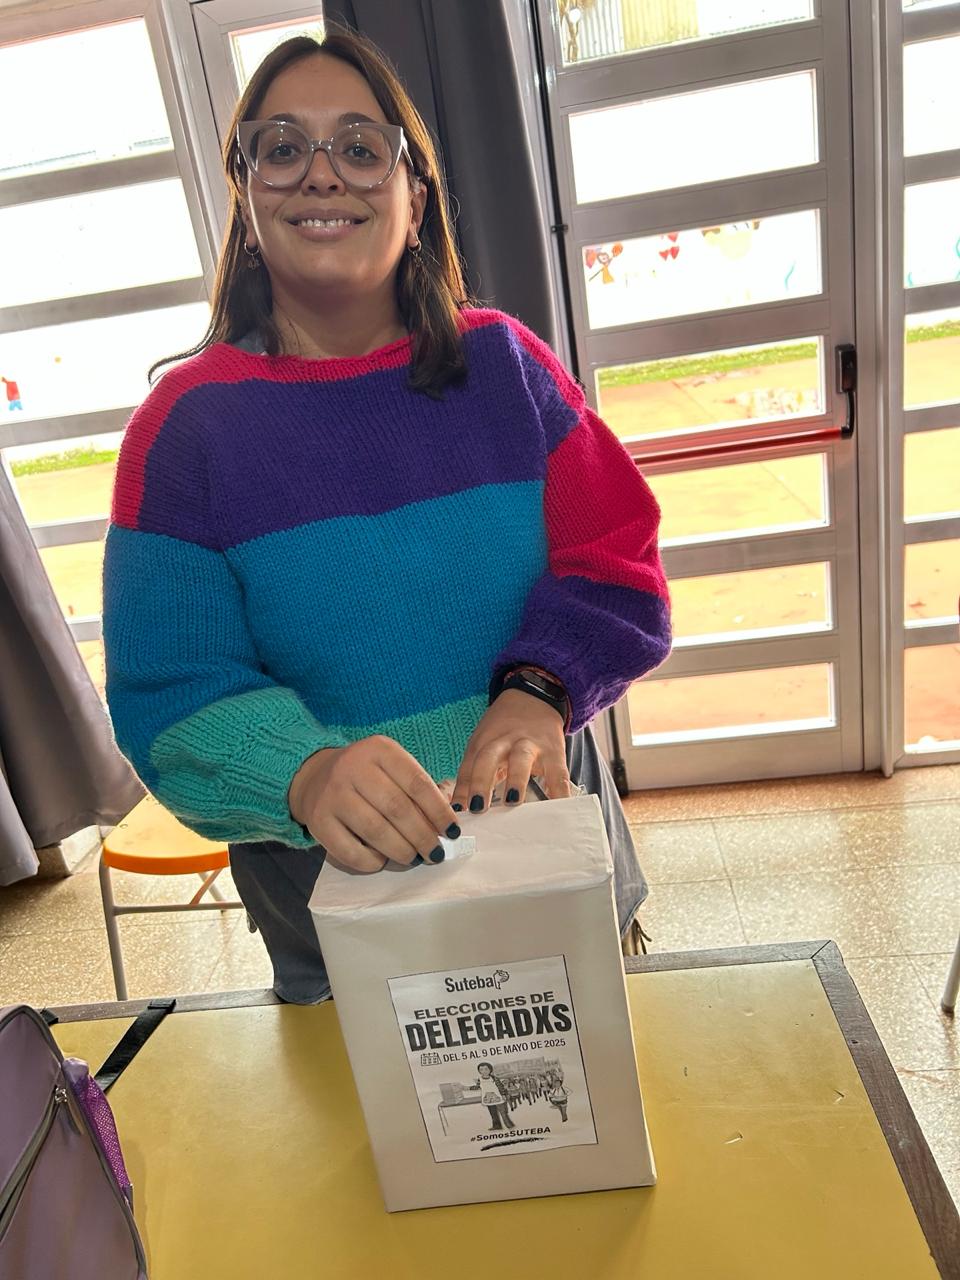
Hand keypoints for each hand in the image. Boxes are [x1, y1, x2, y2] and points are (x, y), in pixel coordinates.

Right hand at [288, 736, 460, 872]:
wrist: (315, 777)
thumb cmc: (368, 777)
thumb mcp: (393, 769)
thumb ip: (420, 791)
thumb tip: (447, 825)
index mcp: (379, 749)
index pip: (417, 783)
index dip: (439, 811)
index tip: (453, 831)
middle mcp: (353, 767)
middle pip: (397, 808)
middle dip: (423, 836)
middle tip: (436, 852)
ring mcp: (333, 794)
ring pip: (376, 831)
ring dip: (402, 851)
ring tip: (415, 858)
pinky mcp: (319, 820)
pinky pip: (351, 850)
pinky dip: (372, 861)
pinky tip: (382, 860)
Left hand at [452, 690, 570, 813]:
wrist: (535, 697)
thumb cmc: (503, 731)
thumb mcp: (483, 746)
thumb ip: (472, 776)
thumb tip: (458, 811)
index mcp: (482, 742)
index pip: (468, 767)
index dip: (461, 790)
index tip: (456, 814)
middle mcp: (503, 742)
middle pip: (488, 758)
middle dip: (481, 782)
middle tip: (477, 808)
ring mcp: (530, 745)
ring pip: (520, 759)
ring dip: (515, 780)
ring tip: (512, 802)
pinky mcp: (554, 752)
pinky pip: (557, 774)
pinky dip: (558, 792)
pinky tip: (556, 809)